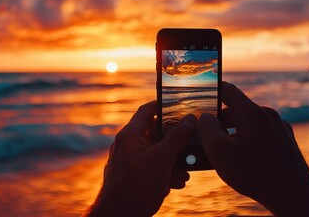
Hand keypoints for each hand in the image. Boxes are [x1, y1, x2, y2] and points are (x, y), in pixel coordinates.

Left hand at [86, 101, 195, 216]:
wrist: (118, 216)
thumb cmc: (135, 186)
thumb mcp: (162, 159)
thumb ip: (177, 137)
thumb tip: (190, 119)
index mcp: (130, 135)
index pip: (147, 111)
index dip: (164, 104)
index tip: (180, 102)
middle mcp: (128, 146)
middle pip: (156, 133)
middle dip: (175, 141)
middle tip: (191, 142)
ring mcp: (131, 162)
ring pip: (157, 153)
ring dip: (173, 161)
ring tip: (184, 171)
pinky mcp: (134, 177)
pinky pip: (153, 168)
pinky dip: (165, 173)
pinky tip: (175, 183)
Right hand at [197, 82, 308, 215]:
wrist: (293, 197)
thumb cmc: (254, 174)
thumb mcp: (219, 151)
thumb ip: (205, 129)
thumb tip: (203, 118)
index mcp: (251, 113)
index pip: (228, 90)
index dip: (211, 91)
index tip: (200, 96)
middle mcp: (267, 116)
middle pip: (235, 111)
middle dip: (218, 122)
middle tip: (205, 137)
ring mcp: (278, 129)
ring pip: (247, 124)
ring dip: (232, 134)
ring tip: (222, 153)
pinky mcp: (284, 142)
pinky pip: (259, 135)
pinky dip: (246, 142)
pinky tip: (241, 160)